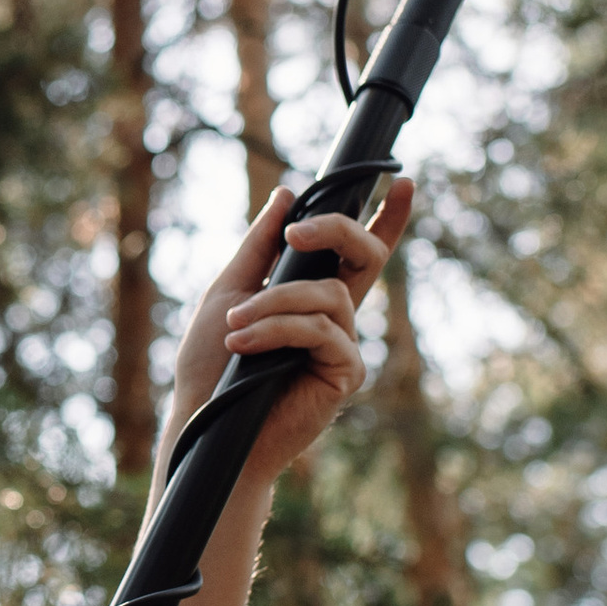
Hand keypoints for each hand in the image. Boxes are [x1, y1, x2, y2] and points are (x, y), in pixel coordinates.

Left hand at [160, 178, 416, 500]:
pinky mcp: (343, 374)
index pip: (357, 252)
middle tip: (299, 231)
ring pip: (329, 295)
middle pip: (366, 257)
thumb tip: (287, 194)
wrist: (205, 423)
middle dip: (338, 230)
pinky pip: (321, 332)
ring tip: (233, 327)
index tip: (402, 182)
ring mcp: (343, 345)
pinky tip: (244, 346)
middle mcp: (336, 316)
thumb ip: (261, 246)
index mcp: (312, 293)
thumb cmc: (212, 364)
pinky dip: (279, 331)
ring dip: (274, 303)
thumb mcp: (229, 290)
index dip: (385, 219)